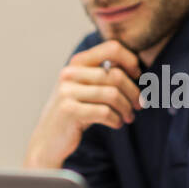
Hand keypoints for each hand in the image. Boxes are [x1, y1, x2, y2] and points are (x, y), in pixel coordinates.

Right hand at [24, 40, 142, 168]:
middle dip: (133, 92)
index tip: (137, 76)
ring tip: (129, 117)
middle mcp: (70, 73)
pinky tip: (117, 124)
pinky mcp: (69, 111)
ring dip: (126, 108)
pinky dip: (116, 119)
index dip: (131, 60)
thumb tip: (138, 69)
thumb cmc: (75, 112)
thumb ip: (104, 75)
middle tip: (140, 105)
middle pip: (116, 75)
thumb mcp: (86, 88)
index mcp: (77, 62)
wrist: (48, 140)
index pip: (112, 48)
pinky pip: (105, 112)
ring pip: (113, 94)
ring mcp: (67, 92)